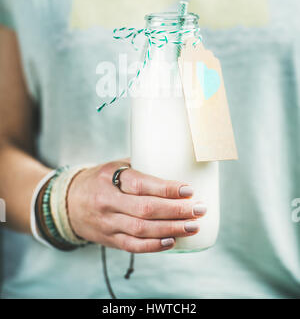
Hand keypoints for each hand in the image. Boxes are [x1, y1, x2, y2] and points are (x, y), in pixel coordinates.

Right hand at [68, 160, 206, 252]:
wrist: (68, 202)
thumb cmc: (101, 179)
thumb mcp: (115, 166)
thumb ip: (141, 167)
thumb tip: (178, 164)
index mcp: (109, 178)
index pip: (141, 184)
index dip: (166, 189)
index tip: (189, 189)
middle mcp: (107, 202)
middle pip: (145, 209)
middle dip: (176, 211)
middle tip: (199, 209)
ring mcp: (107, 223)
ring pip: (142, 230)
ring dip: (171, 229)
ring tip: (193, 226)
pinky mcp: (109, 239)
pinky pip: (133, 246)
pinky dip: (155, 246)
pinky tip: (173, 241)